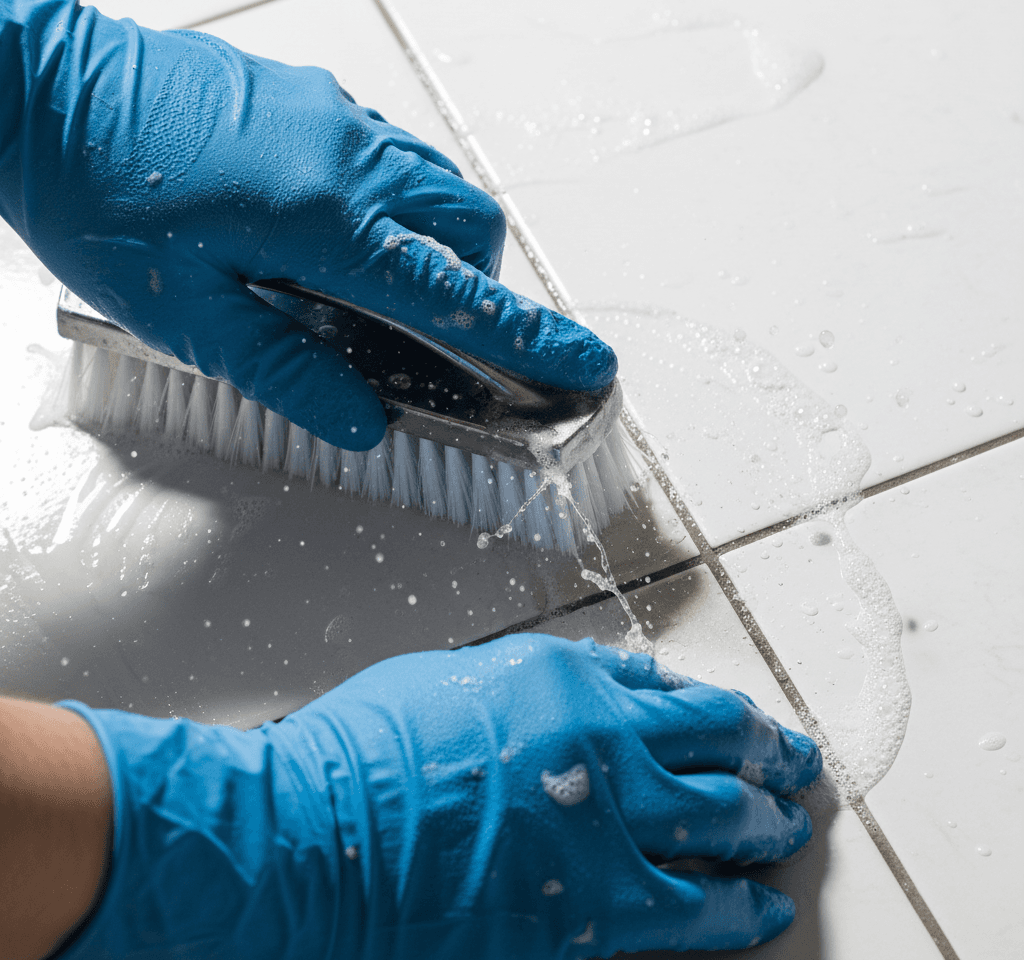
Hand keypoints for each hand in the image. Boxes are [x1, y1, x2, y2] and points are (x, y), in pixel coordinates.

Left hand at [0, 0, 615, 450]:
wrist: (41, 88)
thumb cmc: (99, 198)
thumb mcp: (187, 316)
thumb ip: (286, 373)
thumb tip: (362, 422)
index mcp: (323, 221)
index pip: (454, 293)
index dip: (529, 337)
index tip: (586, 363)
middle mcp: (347, 158)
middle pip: (468, 226)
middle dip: (475, 283)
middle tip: (431, 324)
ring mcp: (334, 117)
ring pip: (437, 184)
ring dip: (436, 241)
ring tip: (374, 279)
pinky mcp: (315, 99)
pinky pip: (392, 152)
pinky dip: (395, 201)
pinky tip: (332, 224)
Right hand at [59, 634, 821, 958]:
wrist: (318, 835)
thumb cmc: (377, 746)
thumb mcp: (472, 675)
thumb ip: (560, 678)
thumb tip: (631, 683)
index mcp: (577, 689)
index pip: (689, 701)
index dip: (736, 719)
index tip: (756, 730)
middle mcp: (608, 756)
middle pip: (727, 762)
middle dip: (774, 768)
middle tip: (798, 775)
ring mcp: (606, 841)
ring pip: (727, 837)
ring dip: (768, 836)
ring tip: (790, 837)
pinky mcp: (591, 922)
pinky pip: (695, 919)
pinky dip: (737, 915)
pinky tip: (759, 913)